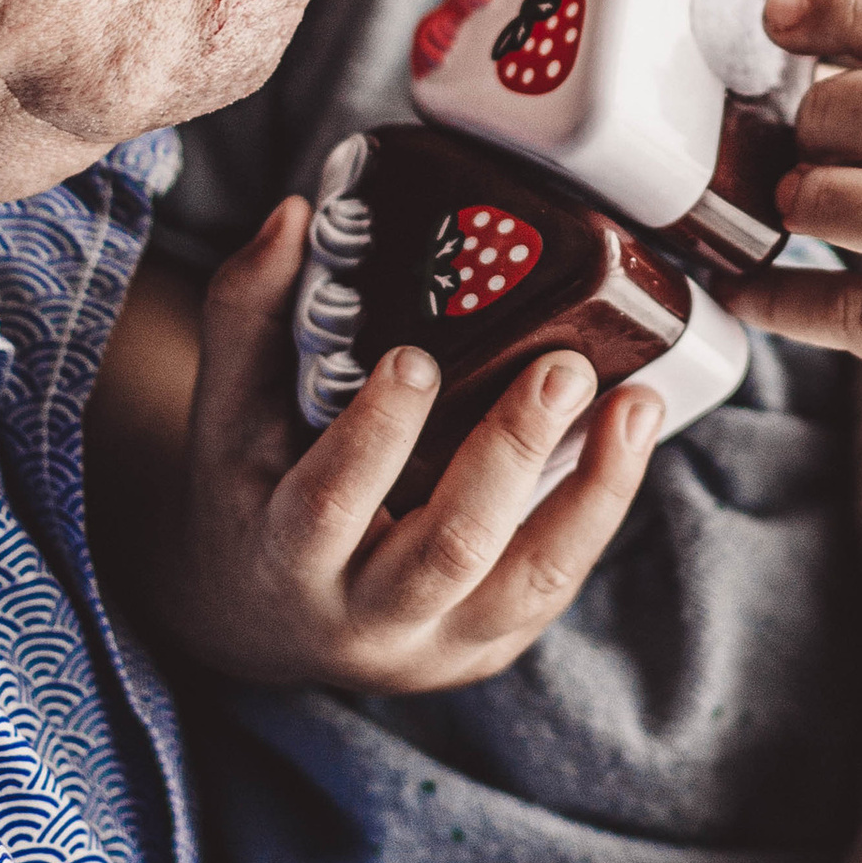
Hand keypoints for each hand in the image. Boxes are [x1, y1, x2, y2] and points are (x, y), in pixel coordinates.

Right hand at [163, 197, 658, 690]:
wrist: (261, 619)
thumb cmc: (250, 494)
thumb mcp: (226, 412)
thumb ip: (249, 314)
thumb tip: (295, 217)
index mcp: (283, 557)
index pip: (329, 504)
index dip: (377, 434)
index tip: (413, 357)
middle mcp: (363, 616)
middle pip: (450, 548)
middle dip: (511, 455)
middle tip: (561, 370)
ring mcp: (436, 644)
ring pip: (529, 581)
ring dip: (592, 491)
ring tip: (635, 404)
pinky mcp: (490, 645)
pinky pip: (558, 583)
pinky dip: (600, 507)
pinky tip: (631, 434)